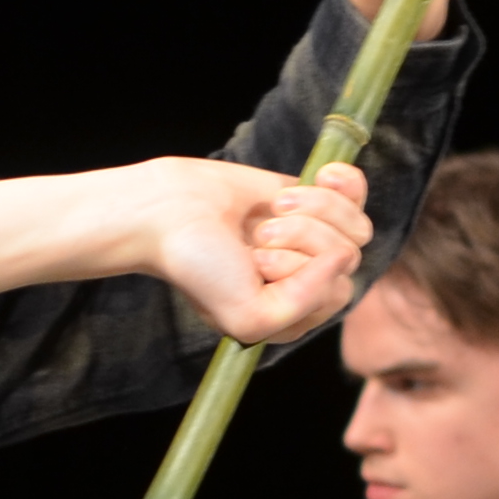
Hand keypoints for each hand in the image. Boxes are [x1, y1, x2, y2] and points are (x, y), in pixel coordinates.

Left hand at [0, 157, 373, 345]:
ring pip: (340, 265)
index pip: (351, 244)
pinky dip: (295, 251)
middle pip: (354, 253)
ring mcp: (269, 317)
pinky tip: (259, 240)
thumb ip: (312, 201)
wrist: (143, 211)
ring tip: (255, 221)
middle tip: (271, 205)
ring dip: (304, 225)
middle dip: (323, 214)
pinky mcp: (253, 324)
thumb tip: (354, 178)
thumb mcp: (259, 192)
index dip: (347, 205)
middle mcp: (280, 303)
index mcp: (281, 277)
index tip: (329, 175)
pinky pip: (317, 285)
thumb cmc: (184, 202)